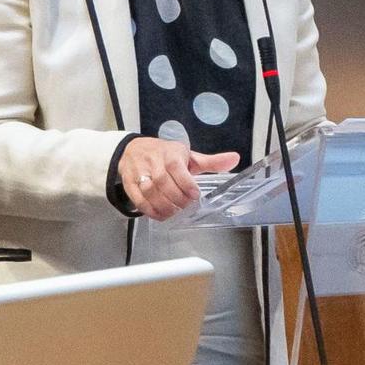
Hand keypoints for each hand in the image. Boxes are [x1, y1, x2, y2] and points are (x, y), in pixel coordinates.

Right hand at [116, 136, 239, 220]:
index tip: (194, 195)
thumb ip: (211, 162)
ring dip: (163, 206)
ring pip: (149, 191)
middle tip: (185, 207)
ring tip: (174, 213)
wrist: (132, 149)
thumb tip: (235, 159)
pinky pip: (138, 199)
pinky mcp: (129, 183)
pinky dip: (150, 210)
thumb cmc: (165, 154)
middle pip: (163, 182)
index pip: (176, 168)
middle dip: (176, 198)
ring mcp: (138, 172)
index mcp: (170, 153)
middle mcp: (152, 161)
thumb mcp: (188, 155)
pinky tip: (160, 215)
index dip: (186, 184)